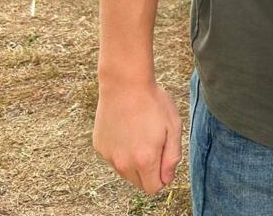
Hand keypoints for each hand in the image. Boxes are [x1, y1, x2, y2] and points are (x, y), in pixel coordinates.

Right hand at [93, 78, 181, 194]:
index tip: (165, 157)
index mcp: (145, 160)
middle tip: (155, 142)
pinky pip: (114, 158)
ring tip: (140, 133)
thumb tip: (167, 179)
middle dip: (149, 170)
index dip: (163, 176)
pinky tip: (127, 128)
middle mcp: (124, 163)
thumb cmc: (153, 103)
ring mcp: (109, 156)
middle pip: (139, 182)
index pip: (154, 188)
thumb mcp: (173, 126)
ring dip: (135, 160)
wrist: (125, 84)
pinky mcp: (99, 147)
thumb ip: (172, 157)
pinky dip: (122, 150)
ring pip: (126, 171)